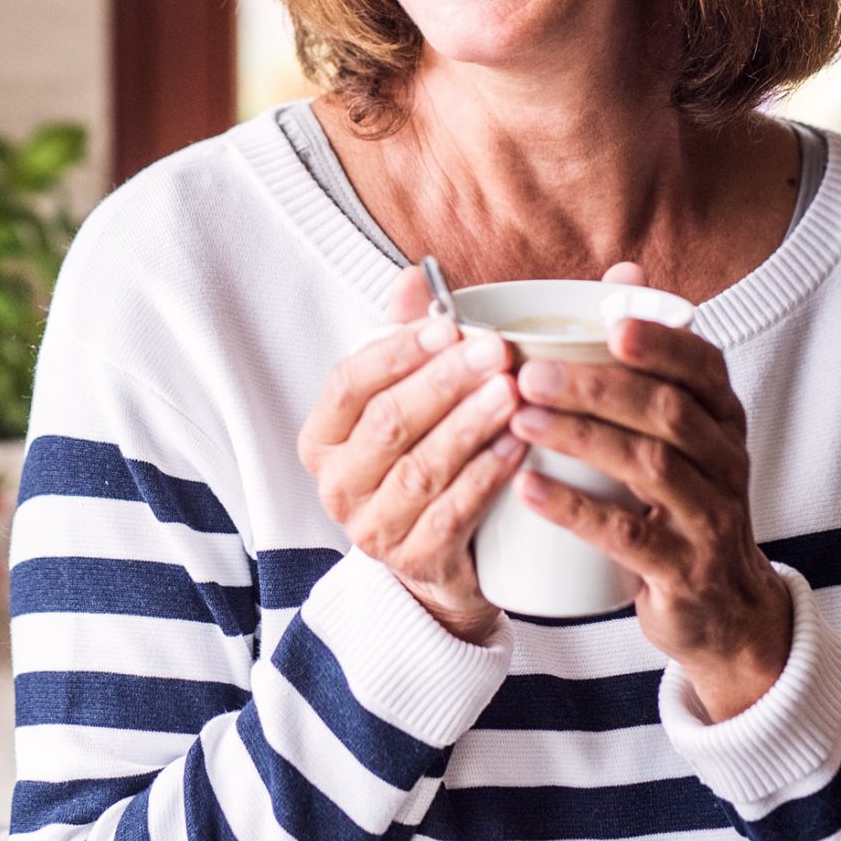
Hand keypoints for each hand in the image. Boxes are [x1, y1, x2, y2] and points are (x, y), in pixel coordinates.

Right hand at [298, 265, 526, 644]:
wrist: (436, 565)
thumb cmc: (418, 461)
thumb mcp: (402, 401)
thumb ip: (403, 340)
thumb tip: (413, 275)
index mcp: (322, 438)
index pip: (347, 384)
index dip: (397, 352)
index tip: (448, 325)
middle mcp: (337, 484)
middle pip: (387, 424)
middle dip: (443, 383)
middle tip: (495, 351)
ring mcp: (372, 528)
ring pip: (421, 469)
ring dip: (469, 426)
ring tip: (512, 392)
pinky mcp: (416, 561)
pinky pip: (452, 513)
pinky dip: (487, 476)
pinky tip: (519, 446)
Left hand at [507, 262, 791, 719]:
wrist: (724, 612)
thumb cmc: (679, 501)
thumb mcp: (677, 432)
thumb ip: (646, 359)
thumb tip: (622, 267)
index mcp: (720, 418)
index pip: (703, 366)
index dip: (662, 342)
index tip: (610, 321)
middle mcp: (725, 462)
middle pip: (668, 412)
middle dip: (597, 386)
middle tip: (527, 373)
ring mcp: (710, 519)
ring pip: (651, 467)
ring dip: (581, 437)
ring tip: (520, 418)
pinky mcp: (685, 573)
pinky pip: (631, 537)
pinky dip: (577, 510)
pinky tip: (530, 488)